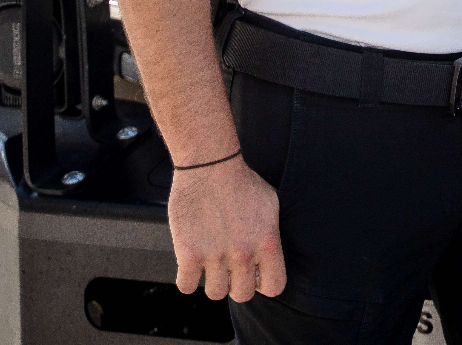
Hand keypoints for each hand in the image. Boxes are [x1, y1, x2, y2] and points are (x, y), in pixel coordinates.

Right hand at [169, 156, 285, 301]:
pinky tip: (191, 265)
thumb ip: (270, 236)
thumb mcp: (271, 206)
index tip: (255, 276)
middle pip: (243, 295)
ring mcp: (215, 255)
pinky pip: (186, 287)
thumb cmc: (241, 182)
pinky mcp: (188, 253)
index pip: (275, 286)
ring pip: (215, 294)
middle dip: (237, 284)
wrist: (211, 166)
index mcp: (267, 242)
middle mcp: (243, 253)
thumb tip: (267, 258)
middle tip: (230, 269)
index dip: (264, 283)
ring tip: (211, 264)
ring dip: (212, 282)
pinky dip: (187, 280)